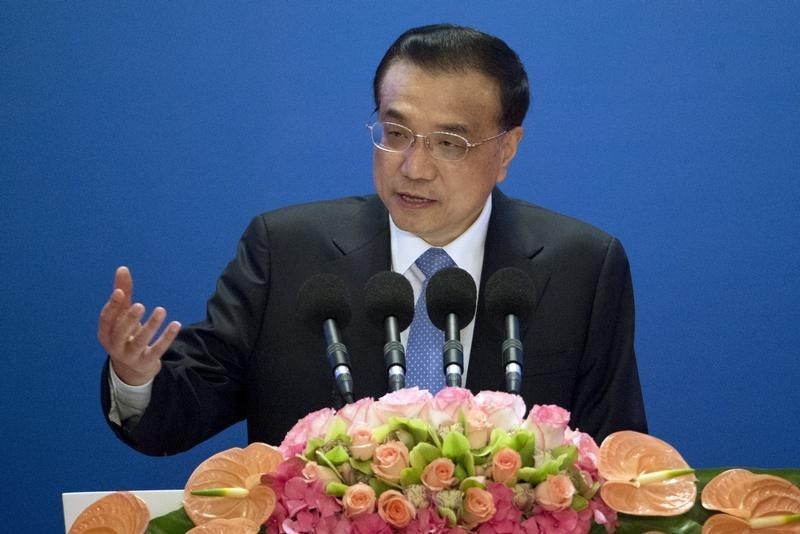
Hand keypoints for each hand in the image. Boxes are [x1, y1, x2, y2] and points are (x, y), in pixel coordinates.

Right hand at [98, 266, 180, 385]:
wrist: (132, 368)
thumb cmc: (125, 334)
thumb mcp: (122, 316)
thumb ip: (123, 294)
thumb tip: (122, 268)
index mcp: (105, 333)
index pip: (106, 319)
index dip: (112, 306)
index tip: (119, 292)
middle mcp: (114, 346)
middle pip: (120, 333)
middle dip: (129, 319)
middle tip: (140, 305)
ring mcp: (130, 357)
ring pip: (140, 342)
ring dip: (151, 326)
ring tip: (161, 310)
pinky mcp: (146, 362)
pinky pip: (157, 350)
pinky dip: (166, 338)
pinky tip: (176, 324)